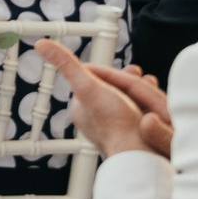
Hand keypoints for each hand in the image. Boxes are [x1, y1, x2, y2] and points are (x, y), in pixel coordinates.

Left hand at [40, 42, 172, 157]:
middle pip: (113, 88)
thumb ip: (67, 65)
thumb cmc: (114, 123)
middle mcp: (94, 118)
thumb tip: (42, 44)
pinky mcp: (132, 133)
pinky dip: (148, 103)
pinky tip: (156, 103)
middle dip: (127, 78)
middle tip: (138, 74)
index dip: (110, 71)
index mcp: (81, 107)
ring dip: (140, 89)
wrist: (140, 154)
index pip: (94, 79)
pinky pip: (140, 111)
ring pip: (127, 98)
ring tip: (149, 84)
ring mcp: (114, 126)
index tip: (128, 69)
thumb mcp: (88, 86)